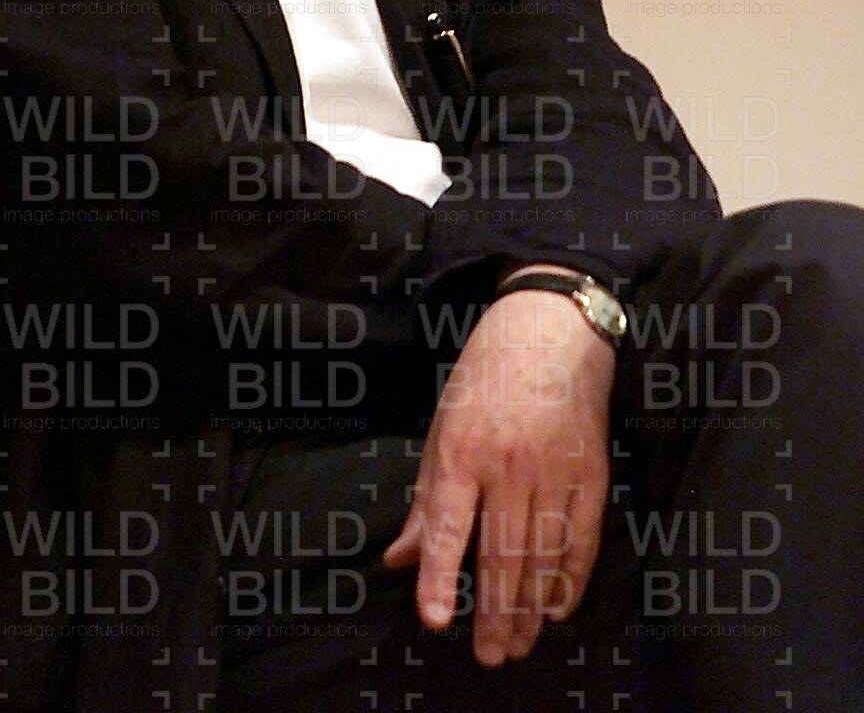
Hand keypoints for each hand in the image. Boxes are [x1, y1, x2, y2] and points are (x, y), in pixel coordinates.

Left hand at [383, 286, 614, 666]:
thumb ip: (426, 502)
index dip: (441, 576)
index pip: (450, 526)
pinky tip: (557, 608)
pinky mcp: (590, 474)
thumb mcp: (443, 428)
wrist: (550, 332)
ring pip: (542, 556)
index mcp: (463, 451)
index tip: (436, 620)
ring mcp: (554, 470)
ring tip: (520, 644)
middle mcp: (509, 464)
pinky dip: (570, 579)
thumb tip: (399, 561)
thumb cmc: (485, 379)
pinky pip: (581, 540)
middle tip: (489, 657)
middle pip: (502, 554)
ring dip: (530, 608)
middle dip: (495, 613)